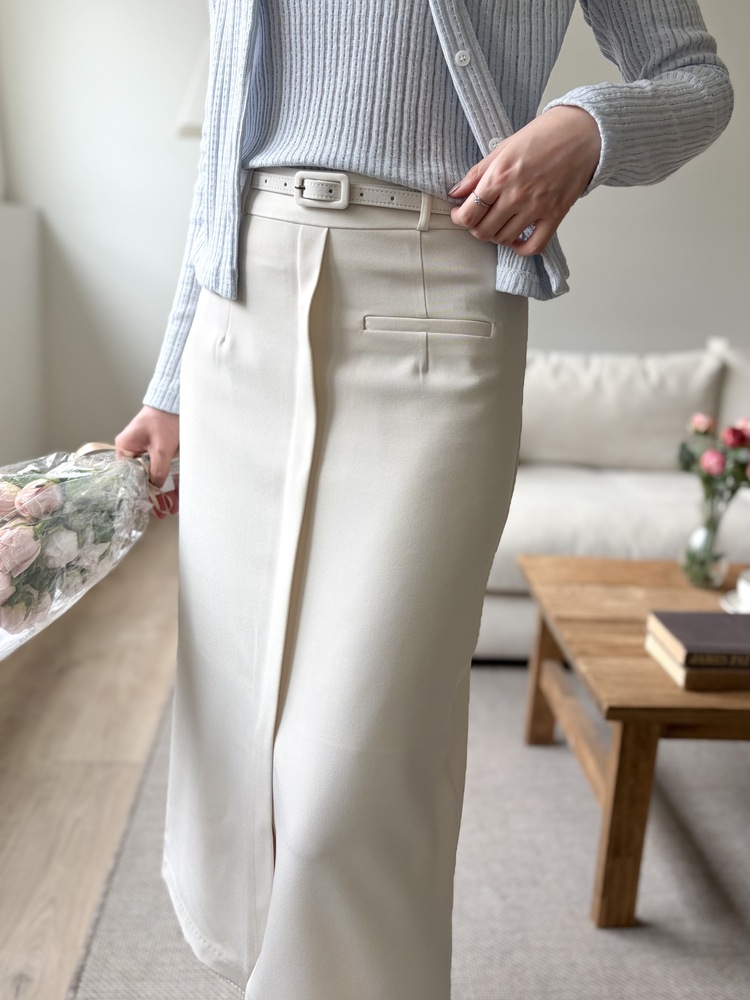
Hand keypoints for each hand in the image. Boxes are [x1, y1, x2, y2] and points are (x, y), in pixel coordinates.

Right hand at [114, 405, 179, 518]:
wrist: (175, 402)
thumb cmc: (164, 420)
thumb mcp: (161, 449)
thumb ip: (157, 470)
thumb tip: (154, 488)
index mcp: (125, 448)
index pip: (126, 475)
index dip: (137, 490)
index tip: (146, 504)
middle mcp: (130, 449)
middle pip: (139, 476)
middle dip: (151, 493)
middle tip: (161, 510)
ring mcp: (143, 449)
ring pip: (150, 473)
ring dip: (160, 488)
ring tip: (170, 507)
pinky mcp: (155, 448)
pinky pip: (158, 466)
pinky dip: (165, 477)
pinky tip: (174, 492)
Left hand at [447, 105, 600, 255]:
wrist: (582, 132)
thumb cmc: (544, 135)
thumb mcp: (503, 148)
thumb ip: (477, 173)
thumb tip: (456, 192)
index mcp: (499, 176)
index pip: (469, 213)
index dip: (459, 218)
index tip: (460, 213)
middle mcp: (516, 195)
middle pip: (483, 231)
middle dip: (476, 228)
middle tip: (480, 219)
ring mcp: (536, 208)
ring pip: (504, 239)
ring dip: (496, 236)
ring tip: (499, 223)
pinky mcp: (555, 216)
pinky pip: (534, 246)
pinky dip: (521, 248)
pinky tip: (517, 239)